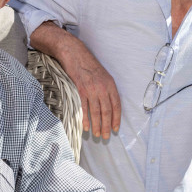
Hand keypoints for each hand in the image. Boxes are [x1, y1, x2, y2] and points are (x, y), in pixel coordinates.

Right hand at [30, 22, 120, 138]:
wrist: (75, 54)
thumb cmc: (88, 65)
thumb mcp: (102, 76)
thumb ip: (106, 89)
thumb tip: (108, 105)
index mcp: (110, 84)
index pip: (116, 105)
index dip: (117, 119)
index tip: (115, 129)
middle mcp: (103, 87)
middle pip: (107, 111)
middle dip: (107, 126)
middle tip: (105, 137)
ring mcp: (91, 89)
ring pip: (96, 111)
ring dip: (97, 125)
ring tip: (97, 134)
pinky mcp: (80, 89)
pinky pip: (84, 108)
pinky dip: (85, 119)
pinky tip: (86, 127)